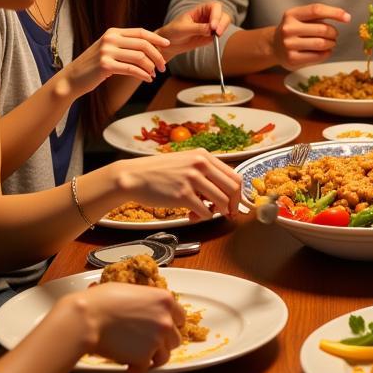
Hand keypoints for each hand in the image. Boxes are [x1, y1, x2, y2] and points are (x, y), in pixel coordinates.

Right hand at [62, 27, 170, 96]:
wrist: (72, 79)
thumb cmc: (93, 66)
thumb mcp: (108, 49)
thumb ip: (125, 45)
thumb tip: (151, 48)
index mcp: (113, 32)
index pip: (140, 32)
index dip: (156, 38)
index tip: (168, 45)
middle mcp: (110, 39)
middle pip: (143, 44)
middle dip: (157, 56)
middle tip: (163, 66)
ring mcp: (107, 51)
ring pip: (139, 57)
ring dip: (151, 67)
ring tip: (154, 74)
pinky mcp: (105, 65)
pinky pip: (132, 69)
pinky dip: (143, 75)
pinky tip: (147, 79)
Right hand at [76, 283, 184, 372]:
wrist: (89, 317)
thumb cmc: (104, 300)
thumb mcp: (134, 292)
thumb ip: (148, 303)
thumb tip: (148, 311)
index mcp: (166, 300)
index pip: (181, 317)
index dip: (171, 324)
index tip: (162, 329)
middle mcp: (166, 320)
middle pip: (175, 338)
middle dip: (162, 342)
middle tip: (147, 344)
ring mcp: (157, 340)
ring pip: (164, 356)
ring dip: (152, 357)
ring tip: (137, 356)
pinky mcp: (144, 357)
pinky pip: (145, 368)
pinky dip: (136, 368)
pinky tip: (126, 363)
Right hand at [115, 150, 241, 219]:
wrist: (134, 176)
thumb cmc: (158, 171)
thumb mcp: (185, 162)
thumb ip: (205, 172)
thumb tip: (224, 191)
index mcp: (204, 156)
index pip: (234, 175)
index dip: (238, 193)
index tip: (234, 204)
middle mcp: (200, 164)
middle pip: (232, 189)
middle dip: (232, 205)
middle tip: (226, 214)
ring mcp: (192, 179)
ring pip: (221, 202)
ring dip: (215, 212)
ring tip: (202, 212)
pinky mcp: (182, 194)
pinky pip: (205, 212)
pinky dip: (201, 217)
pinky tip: (190, 215)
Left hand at [158, 2, 230, 57]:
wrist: (170, 43)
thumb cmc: (174, 31)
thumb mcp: (184, 29)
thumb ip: (198, 28)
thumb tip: (211, 30)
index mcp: (201, 9)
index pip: (214, 7)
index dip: (216, 15)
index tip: (213, 26)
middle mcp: (208, 16)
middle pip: (222, 15)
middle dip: (222, 23)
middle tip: (217, 33)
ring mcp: (211, 26)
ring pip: (223, 25)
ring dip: (222, 30)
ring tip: (215, 37)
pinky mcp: (211, 36)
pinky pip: (219, 35)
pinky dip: (219, 38)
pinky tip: (214, 41)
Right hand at [272, 4, 349, 69]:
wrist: (274, 46)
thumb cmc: (295, 29)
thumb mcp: (301, 17)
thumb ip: (319, 15)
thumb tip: (345, 16)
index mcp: (291, 14)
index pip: (316, 10)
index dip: (334, 13)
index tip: (347, 18)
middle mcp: (288, 29)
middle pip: (322, 29)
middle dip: (333, 32)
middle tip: (334, 34)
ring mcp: (289, 45)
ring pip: (321, 43)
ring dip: (331, 43)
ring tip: (330, 42)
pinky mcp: (292, 59)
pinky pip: (318, 56)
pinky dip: (326, 53)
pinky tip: (325, 51)